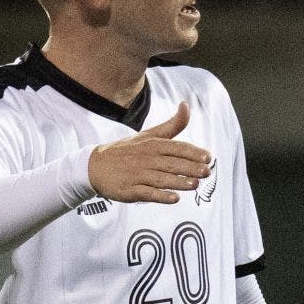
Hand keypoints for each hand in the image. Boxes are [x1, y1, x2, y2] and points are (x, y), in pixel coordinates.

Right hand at [86, 102, 209, 203]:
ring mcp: (137, 175)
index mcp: (152, 144)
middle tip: (207, 172)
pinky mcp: (130, 189)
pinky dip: (161, 196)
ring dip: (178, 181)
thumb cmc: (127, 151)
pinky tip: (174, 199)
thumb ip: (171, 125)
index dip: (192, 152)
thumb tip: (186, 105)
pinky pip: (147, 193)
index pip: (175, 147)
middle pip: (171, 163)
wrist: (95, 166)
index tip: (208, 157)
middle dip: (190, 167)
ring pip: (161, 178)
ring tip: (195, 185)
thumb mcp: (148, 135)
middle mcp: (146, 159)